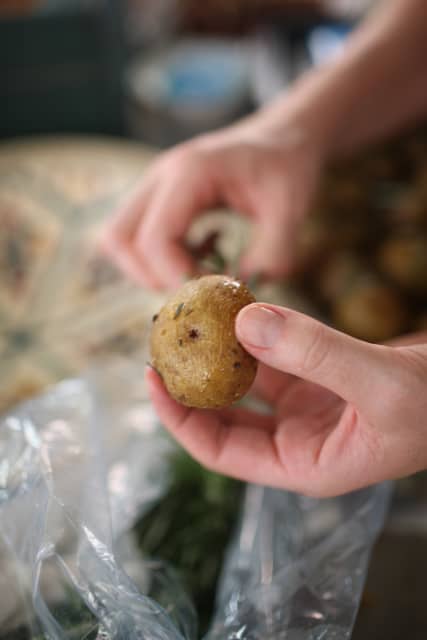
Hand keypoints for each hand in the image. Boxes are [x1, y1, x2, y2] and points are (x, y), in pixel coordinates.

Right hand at [102, 124, 321, 288]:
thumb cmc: (286, 164)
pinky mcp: (159, 199)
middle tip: (195, 287)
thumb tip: (244, 291)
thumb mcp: (291, 207)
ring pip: (120, 240)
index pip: (154, 238)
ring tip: (198, 268)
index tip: (212, 291)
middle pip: (118, 239)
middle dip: (151, 275)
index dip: (176, 276)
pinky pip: (137, 237)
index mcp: (190, 173)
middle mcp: (161, 176)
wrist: (282, 135)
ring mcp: (155, 187)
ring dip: (151, 268)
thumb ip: (273, 252)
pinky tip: (201, 253)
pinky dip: (160, 258)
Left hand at [146, 304, 426, 496]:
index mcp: (304, 464)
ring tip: (190, 322)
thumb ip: (316, 353)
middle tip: (162, 346)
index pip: (221, 450)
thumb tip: (245, 323)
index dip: (181, 419)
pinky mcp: (321, 378)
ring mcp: (309, 409)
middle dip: (192, 385)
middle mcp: (299, 440)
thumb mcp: (379, 383)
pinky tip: (237, 311)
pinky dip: (256, 336)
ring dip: (221, 355)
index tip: (152, 379)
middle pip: (227, 417)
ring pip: (249, 382)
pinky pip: (275, 356)